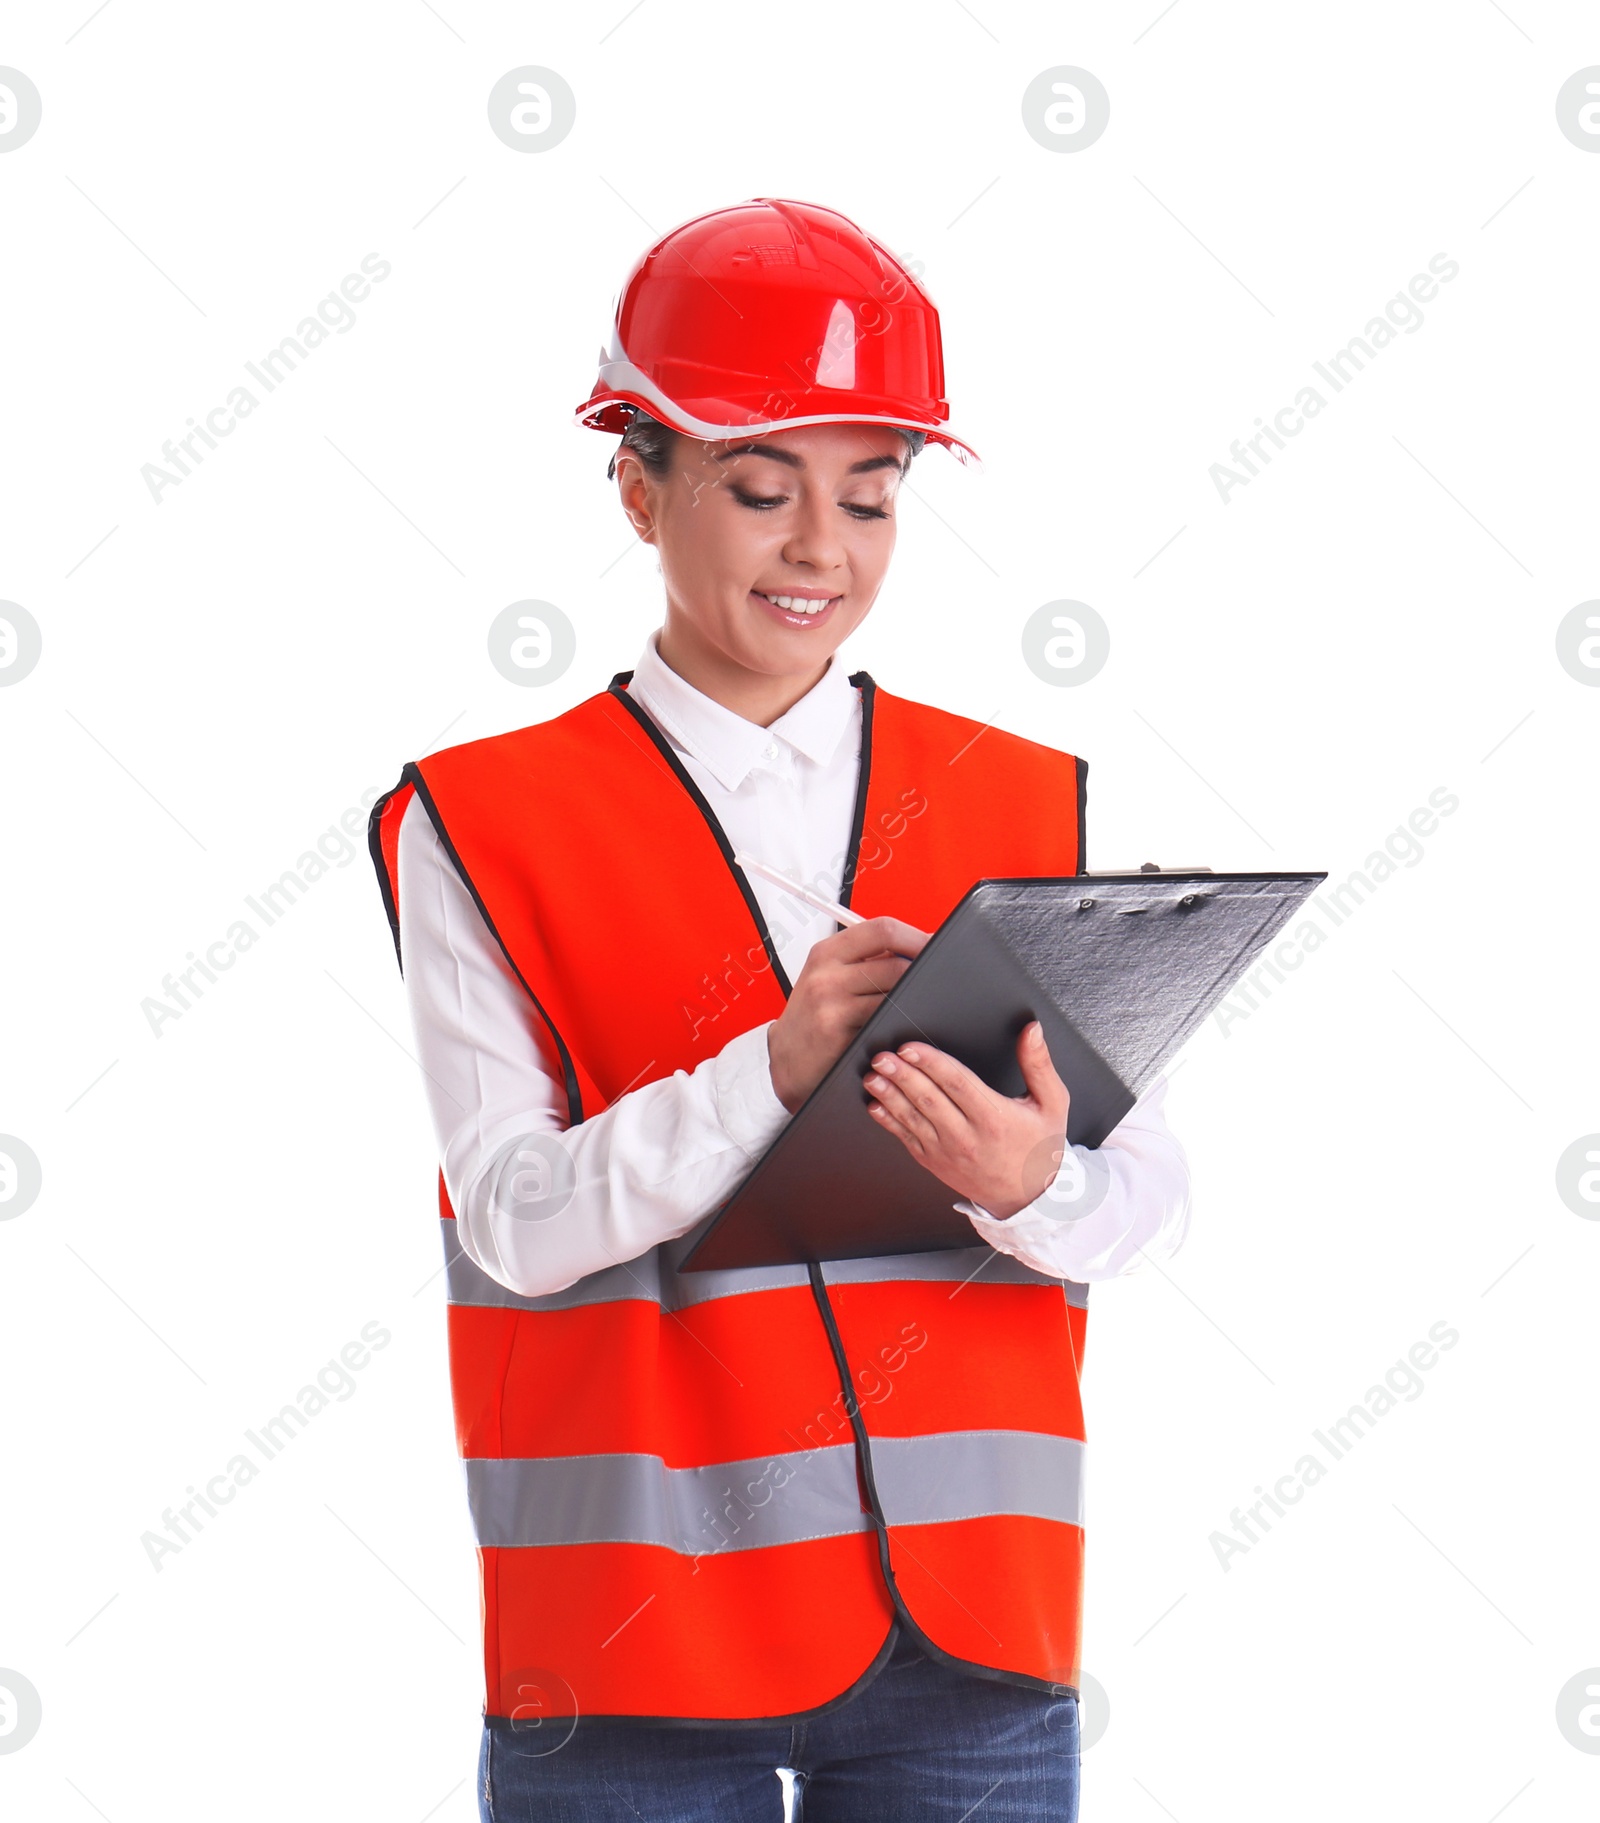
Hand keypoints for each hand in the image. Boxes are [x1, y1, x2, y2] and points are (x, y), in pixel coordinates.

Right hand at [766, 917, 929, 1113]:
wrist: (785, 1060)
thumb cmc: (812, 1017)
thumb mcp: (829, 977)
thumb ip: (868, 960)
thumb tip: (920, 946)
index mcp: (827, 952)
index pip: (882, 930)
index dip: (916, 937)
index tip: (934, 946)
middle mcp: (826, 975)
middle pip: (895, 965)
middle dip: (922, 973)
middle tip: (935, 982)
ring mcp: (831, 1005)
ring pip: (894, 996)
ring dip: (914, 1002)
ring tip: (919, 1007)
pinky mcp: (838, 1035)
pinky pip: (884, 1025)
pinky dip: (899, 1026)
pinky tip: (901, 1030)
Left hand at [862, 1020, 1069, 1219]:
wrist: (1027, 1197)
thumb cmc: (1038, 1148)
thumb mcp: (1051, 1104)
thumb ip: (1039, 1064)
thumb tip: (1031, 1031)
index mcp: (994, 1118)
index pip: (957, 1083)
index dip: (931, 1063)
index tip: (910, 1048)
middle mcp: (967, 1136)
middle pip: (929, 1099)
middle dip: (902, 1076)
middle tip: (882, 1057)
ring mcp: (947, 1151)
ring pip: (913, 1118)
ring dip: (890, 1096)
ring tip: (873, 1076)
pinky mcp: (934, 1162)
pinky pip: (907, 1139)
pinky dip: (889, 1121)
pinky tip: (876, 1105)